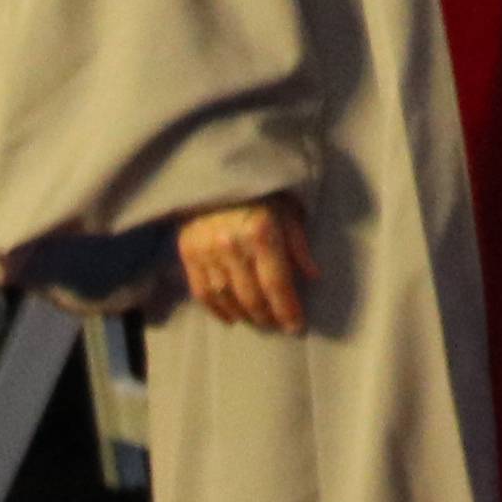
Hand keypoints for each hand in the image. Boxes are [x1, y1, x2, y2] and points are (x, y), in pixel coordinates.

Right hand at [178, 195, 313, 332]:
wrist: (214, 174)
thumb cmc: (260, 192)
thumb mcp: (288, 209)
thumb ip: (299, 244)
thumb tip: (313, 276)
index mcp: (261, 233)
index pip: (277, 284)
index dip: (288, 310)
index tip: (297, 327)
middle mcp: (232, 245)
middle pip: (252, 296)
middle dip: (269, 316)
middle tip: (279, 326)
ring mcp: (206, 251)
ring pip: (227, 298)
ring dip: (245, 316)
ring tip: (259, 322)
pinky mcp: (188, 253)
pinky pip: (202, 292)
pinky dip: (218, 310)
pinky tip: (231, 318)